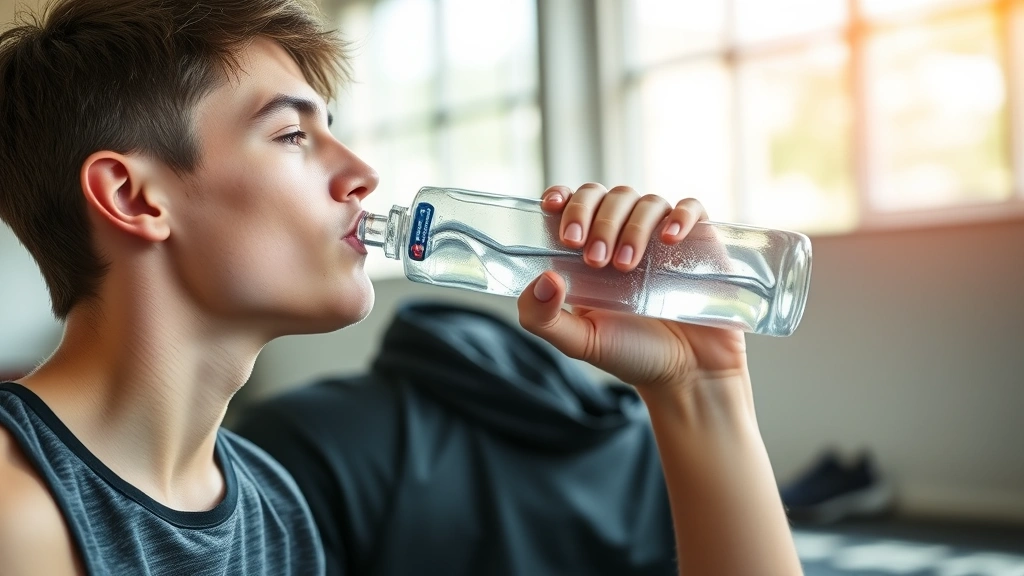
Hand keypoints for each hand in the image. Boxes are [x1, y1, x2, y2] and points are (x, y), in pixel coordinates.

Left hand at [517, 183, 748, 394]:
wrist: (687, 376)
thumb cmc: (632, 355)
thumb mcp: (580, 341)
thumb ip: (543, 318)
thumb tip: (543, 278)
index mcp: (590, 251)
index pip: (574, 203)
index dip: (564, 197)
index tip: (552, 205)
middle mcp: (625, 236)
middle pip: (607, 197)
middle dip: (594, 218)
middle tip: (593, 257)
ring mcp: (663, 237)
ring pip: (645, 202)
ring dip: (631, 226)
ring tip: (626, 266)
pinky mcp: (700, 243)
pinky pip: (693, 208)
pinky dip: (680, 215)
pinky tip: (669, 239)